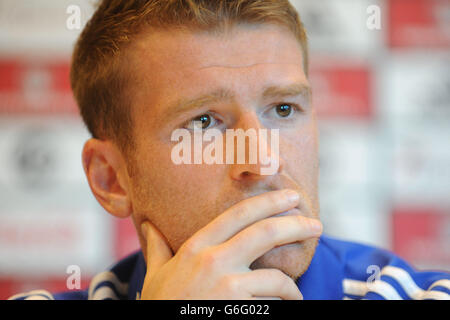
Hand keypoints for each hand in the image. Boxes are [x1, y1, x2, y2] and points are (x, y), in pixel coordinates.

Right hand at [139, 189, 321, 299]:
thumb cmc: (161, 305)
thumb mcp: (156, 274)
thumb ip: (157, 247)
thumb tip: (148, 225)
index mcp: (197, 247)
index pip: (239, 214)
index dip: (268, 201)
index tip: (290, 197)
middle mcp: (214, 262)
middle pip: (266, 233)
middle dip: (296, 225)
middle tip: (316, 225)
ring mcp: (228, 289)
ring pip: (277, 279)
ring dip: (292, 288)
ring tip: (295, 296)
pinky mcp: (241, 310)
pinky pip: (273, 305)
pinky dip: (282, 306)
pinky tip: (283, 309)